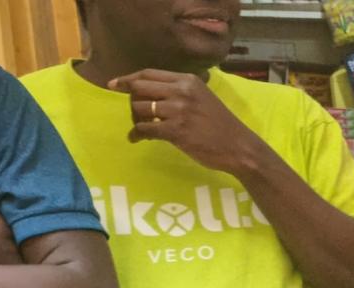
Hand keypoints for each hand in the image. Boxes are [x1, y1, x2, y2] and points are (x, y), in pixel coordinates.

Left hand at [112, 69, 268, 175]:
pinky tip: (137, 138)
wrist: (239, 147)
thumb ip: (181, 91)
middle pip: (139, 88)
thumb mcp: (203, 97)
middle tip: (135, 112)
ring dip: (135, 119)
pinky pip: (144, 128)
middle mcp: (182, 91)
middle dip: (131, 100)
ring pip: (139, 108)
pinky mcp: (176, 131)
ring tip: (142, 127)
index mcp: (188, 80)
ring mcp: (178, 111)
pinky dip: (137, 134)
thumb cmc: (221, 124)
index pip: (149, 74)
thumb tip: (152, 90)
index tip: (114, 84)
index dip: (128, 78)